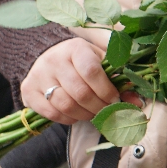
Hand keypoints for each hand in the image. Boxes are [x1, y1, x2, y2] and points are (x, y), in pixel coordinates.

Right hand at [21, 38, 137, 123]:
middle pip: (80, 93)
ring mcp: (39, 75)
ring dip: (84, 115)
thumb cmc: (80, 61)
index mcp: (75, 48)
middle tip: (107, 112)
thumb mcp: (100, 63)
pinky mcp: (29, 90)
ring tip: (93, 113)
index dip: (106, 90)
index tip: (115, 99)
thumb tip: (137, 103)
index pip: (91, 72)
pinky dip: (69, 119)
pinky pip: (52, 113)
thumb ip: (119, 81)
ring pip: (66, 105)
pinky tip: (76, 114)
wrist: (46, 57)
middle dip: (98, 107)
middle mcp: (54, 60)